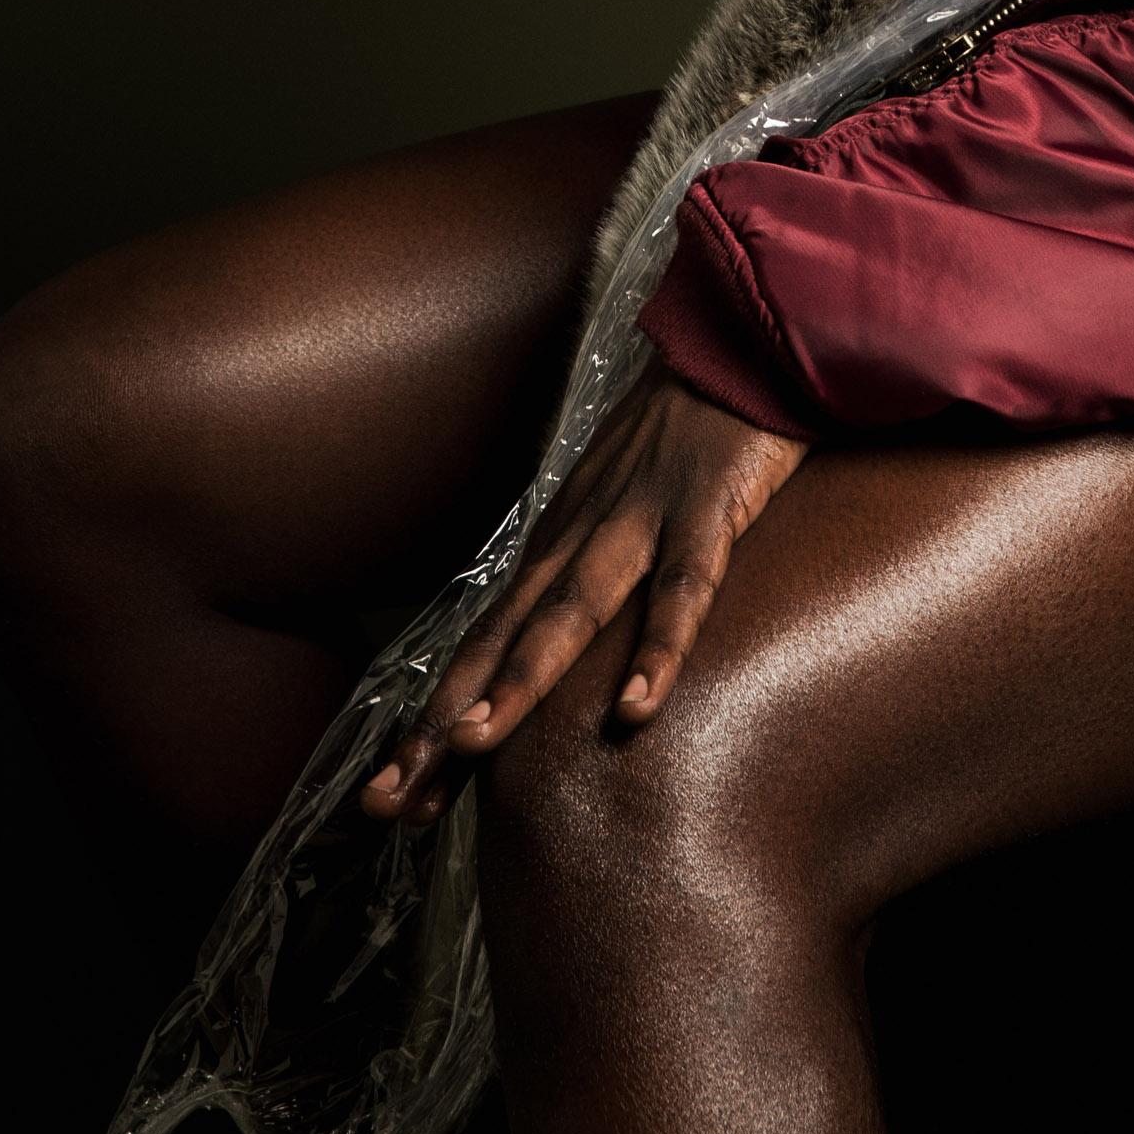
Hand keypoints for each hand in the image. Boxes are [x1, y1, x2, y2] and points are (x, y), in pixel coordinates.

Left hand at [361, 375, 806, 825]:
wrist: (741, 335)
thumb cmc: (690, 424)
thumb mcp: (623, 496)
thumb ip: (597, 561)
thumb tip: (565, 636)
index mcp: (563, 537)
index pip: (488, 639)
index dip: (440, 715)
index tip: (395, 792)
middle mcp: (583, 533)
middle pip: (504, 638)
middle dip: (446, 718)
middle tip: (392, 798)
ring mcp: (641, 518)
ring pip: (571, 612)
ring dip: (519, 678)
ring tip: (474, 746)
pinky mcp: (708, 508)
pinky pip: (680, 586)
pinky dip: (655, 645)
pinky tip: (635, 705)